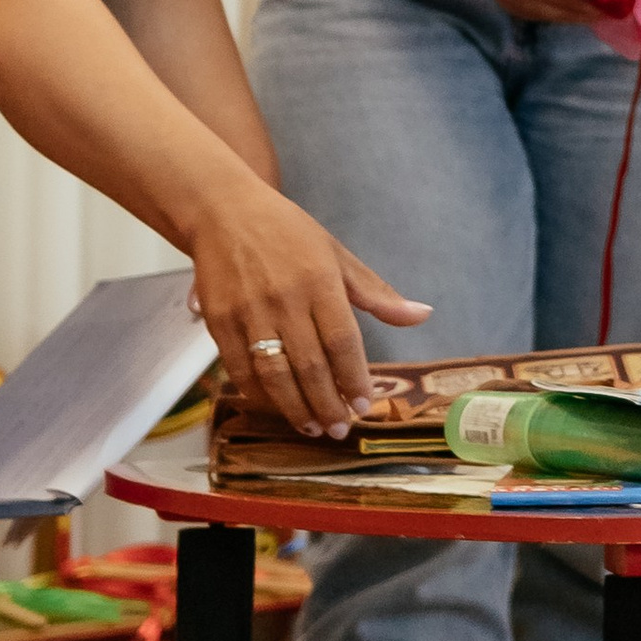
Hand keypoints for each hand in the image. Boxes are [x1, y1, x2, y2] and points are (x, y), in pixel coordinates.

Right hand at [190, 182, 431, 436]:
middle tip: (340, 429)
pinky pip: (240, 369)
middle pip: (310, 366)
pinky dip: (259, 394)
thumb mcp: (337, 254)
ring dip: (295, 408)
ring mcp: (249, 312)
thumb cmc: (286, 232)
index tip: (363, 405)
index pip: (343, 342)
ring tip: (312, 428)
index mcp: (320, 281)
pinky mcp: (219, 321)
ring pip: (275, 374)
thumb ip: (377, 294)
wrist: (222, 211)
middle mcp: (285, 299)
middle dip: (327, 405)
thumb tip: (422, 315)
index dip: (354, 379)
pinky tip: (276, 407)